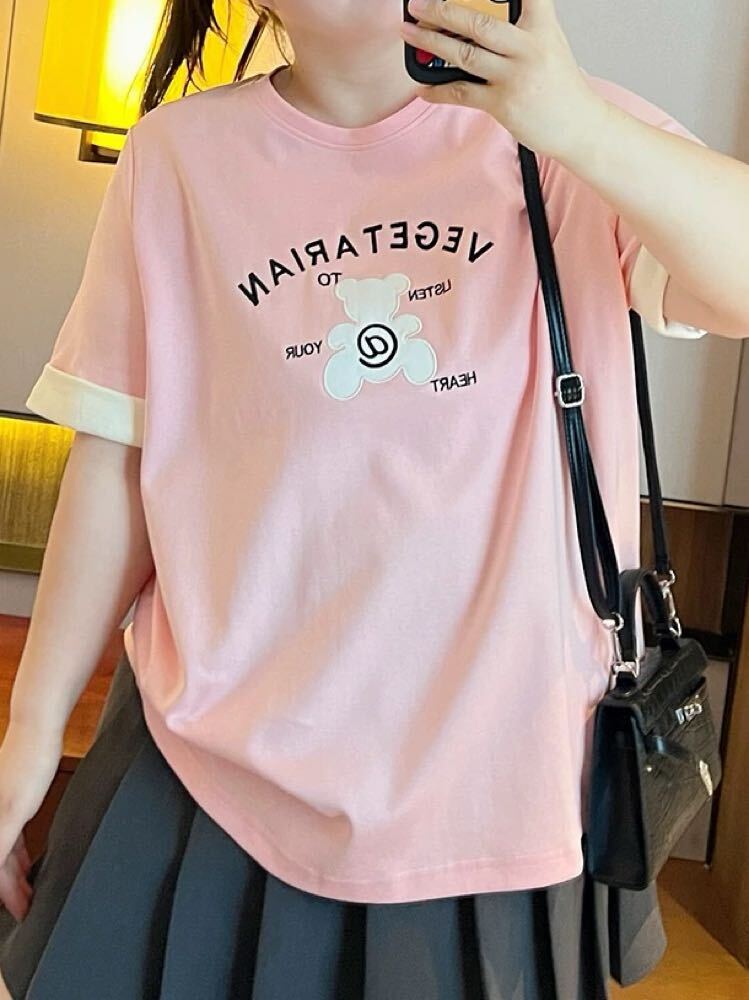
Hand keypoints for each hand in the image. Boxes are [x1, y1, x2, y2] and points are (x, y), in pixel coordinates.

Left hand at [0, 720, 62, 920]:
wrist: (36, 726)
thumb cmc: (35, 749)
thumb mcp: (26, 785)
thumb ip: (24, 805)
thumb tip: (29, 826)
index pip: (0, 852)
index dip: (5, 877)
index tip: (16, 893)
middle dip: (6, 890)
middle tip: (21, 909)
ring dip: (10, 888)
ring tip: (24, 905)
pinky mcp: (10, 811)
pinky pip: (2, 851)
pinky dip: (5, 874)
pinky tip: (15, 887)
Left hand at [400, 0, 606, 160]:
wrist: (579, 125)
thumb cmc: (559, 85)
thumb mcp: (549, 42)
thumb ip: (521, 25)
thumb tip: (477, 19)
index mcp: (542, 24)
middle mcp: (528, 46)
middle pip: (477, 20)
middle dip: (441, 10)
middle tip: (417, 5)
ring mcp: (515, 75)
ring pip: (464, 53)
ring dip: (430, 42)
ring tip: (409, 33)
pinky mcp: (503, 103)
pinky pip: (461, 93)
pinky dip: (438, 90)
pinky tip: (422, 86)